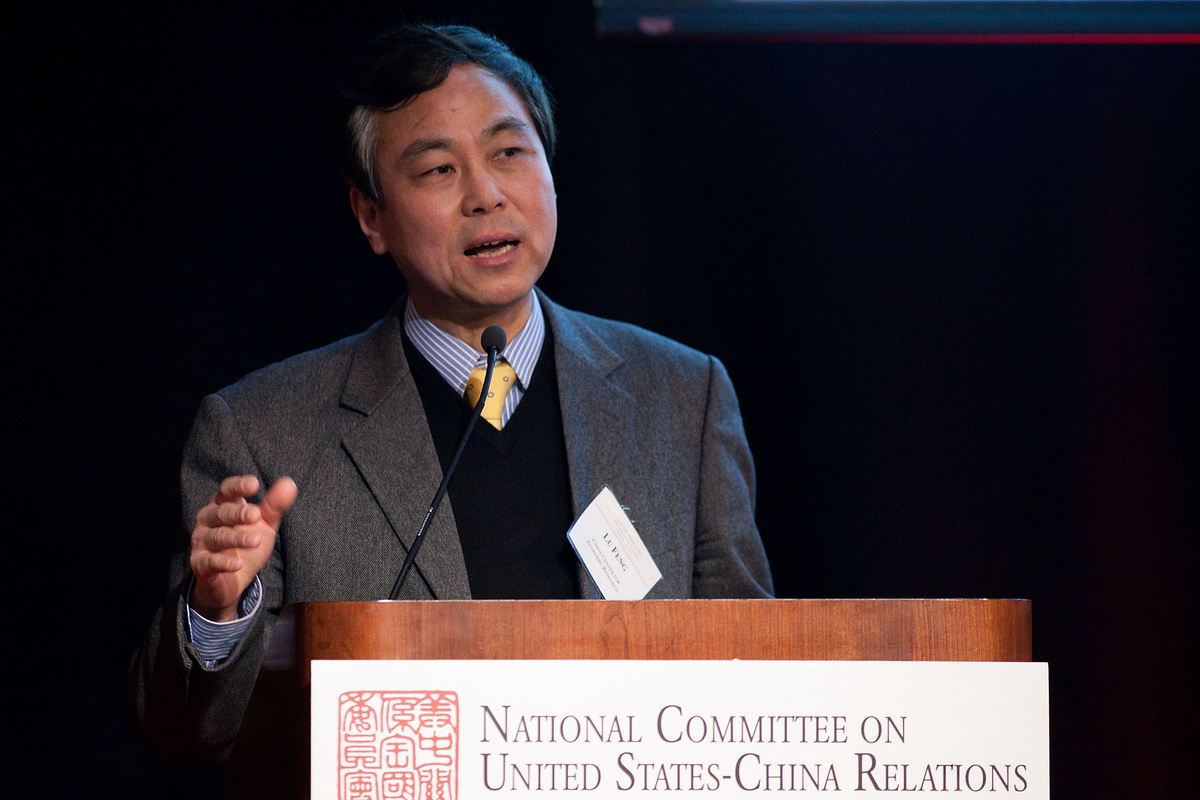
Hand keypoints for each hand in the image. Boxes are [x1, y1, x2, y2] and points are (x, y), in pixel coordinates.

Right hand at [188, 475, 297, 621]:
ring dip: (236, 538)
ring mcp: (202, 542)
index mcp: (222, 505)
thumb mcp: (264, 524)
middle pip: (221, 512)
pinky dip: (223, 562)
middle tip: (256, 515)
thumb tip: (289, 483)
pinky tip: (237, 564)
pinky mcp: (200, 564)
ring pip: (217, 537)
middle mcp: (208, 521)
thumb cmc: (245, 544)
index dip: (238, 486)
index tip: (254, 484)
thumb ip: (274, 505)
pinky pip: (209, 562)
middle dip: (238, 513)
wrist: (230, 580)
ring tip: (256, 540)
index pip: (226, 491)